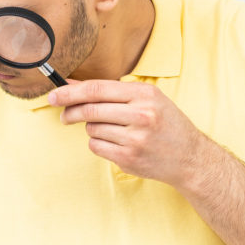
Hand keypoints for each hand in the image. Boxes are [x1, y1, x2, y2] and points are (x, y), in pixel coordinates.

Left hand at [48, 79, 209, 186]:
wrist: (190, 157)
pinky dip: (99, 144)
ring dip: (92, 129)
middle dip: (70, 111)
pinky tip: (115, 143)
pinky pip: (96, 147)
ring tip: (111, 130)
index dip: (70, 92)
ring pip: (92, 129)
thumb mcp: (146, 99)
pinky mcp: (128, 158)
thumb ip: (111, 92)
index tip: (54, 94)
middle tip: (64, 115)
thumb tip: (72, 85)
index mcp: (144, 95)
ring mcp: (135, 139)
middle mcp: (141, 115)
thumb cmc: (166, 124)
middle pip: (90, 110)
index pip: (97, 89)